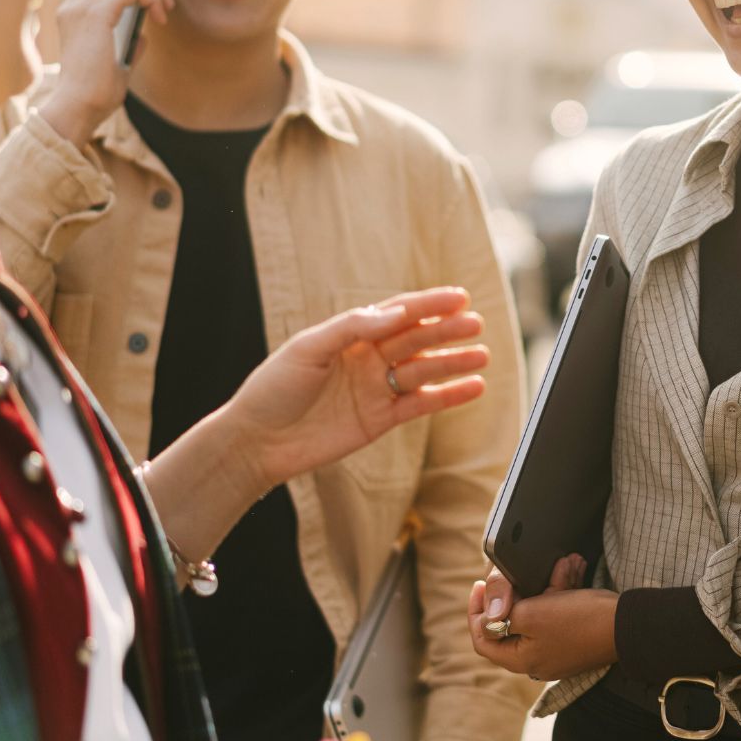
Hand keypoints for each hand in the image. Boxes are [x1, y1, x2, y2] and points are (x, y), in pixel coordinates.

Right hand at [38, 0, 174, 144]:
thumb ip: (127, 38)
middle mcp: (73, 3)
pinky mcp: (95, 14)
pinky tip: (159, 14)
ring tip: (166, 7)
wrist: (80, 105)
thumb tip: (145, 30)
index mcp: (74, 12)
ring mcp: (81, 6)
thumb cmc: (96, 89)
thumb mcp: (116, 57)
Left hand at [225, 286, 488, 493]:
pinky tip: (472, 387)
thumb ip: (352, 328)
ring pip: (424, 370)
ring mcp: (377, 388)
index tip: (458, 297)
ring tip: (482, 355)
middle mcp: (368, 358)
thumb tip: (395, 314)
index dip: (428, 304)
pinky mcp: (381, 419)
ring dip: (453, 362)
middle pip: (416, 339)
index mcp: (350, 334)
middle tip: (476, 324)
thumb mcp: (307, 348)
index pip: (398, 313)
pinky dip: (448, 396)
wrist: (258, 442)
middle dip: (446, 331)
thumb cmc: (274, 389)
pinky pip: (421, 404)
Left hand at [469, 555, 615, 680]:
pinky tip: (572, 569)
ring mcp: (557, 650)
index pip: (484, 639)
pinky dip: (562, 592)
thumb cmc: (579, 620)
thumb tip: (488, 618)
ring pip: (539, 613)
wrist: (627, 625)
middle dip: (519, 591)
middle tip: (521, 571)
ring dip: (545, 586)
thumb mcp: (532, 614)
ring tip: (560, 565)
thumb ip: (503, 615)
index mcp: (522, 659)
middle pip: (512, 624)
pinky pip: (559, 612)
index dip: (477, 612)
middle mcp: (537, 660)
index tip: (481, 585)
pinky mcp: (574, 639)